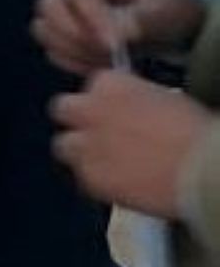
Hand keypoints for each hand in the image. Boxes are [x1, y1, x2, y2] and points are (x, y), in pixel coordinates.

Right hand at [33, 0, 206, 75]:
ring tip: (107, 61)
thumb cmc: (167, 5)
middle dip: (75, 37)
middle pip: (49, 6)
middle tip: (109, 55)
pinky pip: (51, 47)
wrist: (167, 14)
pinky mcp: (60, 28)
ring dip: (72, 51)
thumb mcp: (162, 10)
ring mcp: (61, 4)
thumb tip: (112, 38)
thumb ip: (137, 20)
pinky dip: (71, 61)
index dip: (91, 21)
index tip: (114, 46)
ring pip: (44, 28)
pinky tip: (98, 65)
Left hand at [51, 69, 212, 218]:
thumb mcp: (164, 99)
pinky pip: (82, 177)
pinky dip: (96, 179)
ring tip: (105, 162)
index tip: (115, 110)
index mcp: (110, 83)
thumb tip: (131, 109)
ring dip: (80, 151)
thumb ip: (134, 99)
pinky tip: (119, 183)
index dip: (104, 100)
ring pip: (64, 145)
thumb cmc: (196, 134)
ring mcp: (87, 145)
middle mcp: (90, 110)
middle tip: (99, 134)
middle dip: (78, 121)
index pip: (92, 85)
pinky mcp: (91, 178)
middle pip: (63, 109)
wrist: (203, 170)